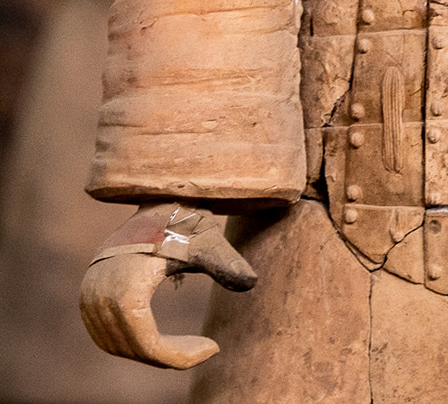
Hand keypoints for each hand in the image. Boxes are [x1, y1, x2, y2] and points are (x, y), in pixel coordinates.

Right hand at [80, 203, 254, 368]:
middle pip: (131, 347)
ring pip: (116, 344)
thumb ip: (225, 264)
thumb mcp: (207, 242)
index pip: (146, 341)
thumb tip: (251, 283)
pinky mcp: (88, 294)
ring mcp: (89, 295)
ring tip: (187, 347)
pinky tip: (165, 340)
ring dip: (150, 352)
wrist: (155, 199)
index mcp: (125, 285)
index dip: (177, 355)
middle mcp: (99, 294)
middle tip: (204, 349)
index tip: (213, 348)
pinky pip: (106, 334)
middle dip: (168, 356)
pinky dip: (134, 342)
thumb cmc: (183, 220)